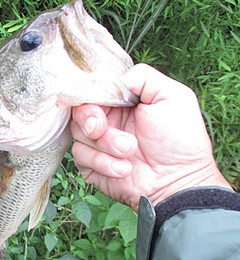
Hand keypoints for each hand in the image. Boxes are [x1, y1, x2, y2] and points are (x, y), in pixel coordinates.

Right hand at [70, 64, 230, 211]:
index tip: (100, 107)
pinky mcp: (91, 165)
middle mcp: (109, 120)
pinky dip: (103, 163)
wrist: (178, 182)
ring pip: (79, 134)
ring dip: (104, 145)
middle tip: (101, 130)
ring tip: (130, 153)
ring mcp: (98, 143)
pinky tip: (124, 169)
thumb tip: (113, 80)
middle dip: (90, 120)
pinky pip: (80, 157)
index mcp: (124, 102)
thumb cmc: (180, 141)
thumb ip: (142, 77)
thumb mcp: (172, 96)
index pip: (95, 89)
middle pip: (80, 110)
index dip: (91, 95)